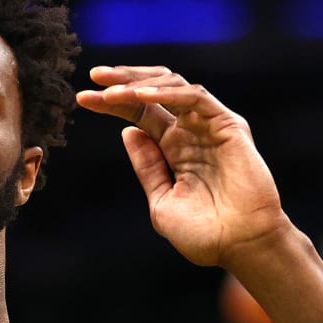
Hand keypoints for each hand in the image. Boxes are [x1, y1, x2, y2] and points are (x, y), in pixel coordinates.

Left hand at [76, 65, 290, 268]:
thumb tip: (127, 131)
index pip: (139, 114)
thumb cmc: (204, 234)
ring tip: (110, 91)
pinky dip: (167, 93)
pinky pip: (195, 98)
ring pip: (173, 86)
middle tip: (94, 76)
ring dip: (140, 83)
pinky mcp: (228, 125)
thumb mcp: (161, 201)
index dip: (112, 103)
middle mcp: (190, 132)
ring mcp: (210, 126)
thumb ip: (147, 167)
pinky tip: (141, 97)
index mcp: (173, 149)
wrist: (240, 246)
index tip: (82, 98)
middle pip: (153, 92)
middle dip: (122, 80)